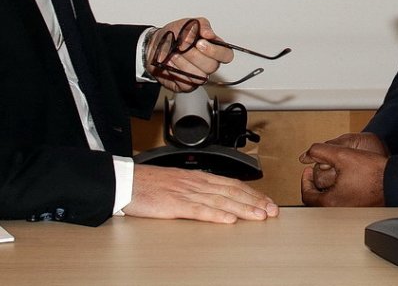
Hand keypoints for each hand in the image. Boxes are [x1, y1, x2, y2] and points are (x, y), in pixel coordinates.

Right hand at [124, 165, 278, 222]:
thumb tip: (216, 198)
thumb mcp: (178, 182)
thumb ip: (197, 189)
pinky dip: (216, 215)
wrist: (126, 181)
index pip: (232, 185)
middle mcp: (196, 183)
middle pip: (232, 192)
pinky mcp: (174, 204)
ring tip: (259, 216)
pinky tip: (229, 220)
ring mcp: (186, 193)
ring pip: (221, 201)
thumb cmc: (149, 184)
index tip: (267, 202)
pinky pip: (199, 210)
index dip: (252, 194)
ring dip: (243, 209)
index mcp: (198, 178)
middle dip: (254, 202)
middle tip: (272, 211)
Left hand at [145, 17, 233, 91]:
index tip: (199, 43)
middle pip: (212, 66)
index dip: (215, 51)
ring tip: (173, 54)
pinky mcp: (187, 85)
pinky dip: (175, 72)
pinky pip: (186, 83)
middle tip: (181, 47)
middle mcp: (208, 63)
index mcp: (213, 48)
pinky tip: (170, 64)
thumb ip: (201, 25)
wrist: (155, 45)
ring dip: (183, 64)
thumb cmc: (174, 35)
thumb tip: (209, 34)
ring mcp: (198, 75)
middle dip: (194, 55)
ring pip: (199, 76)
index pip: (226, 55)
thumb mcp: (188, 23)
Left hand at [299, 133, 387, 206]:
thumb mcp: (342, 155)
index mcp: (331, 202)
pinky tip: (344, 180)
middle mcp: (339, 211)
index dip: (305, 181)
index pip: (307, 196)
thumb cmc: (373, 172)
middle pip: (317, 200)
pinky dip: (337, 192)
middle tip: (315, 173)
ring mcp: (349, 211)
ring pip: (329, 201)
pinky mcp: (358, 209)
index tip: (307, 171)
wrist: (395, 180)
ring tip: (330, 174)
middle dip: (314, 184)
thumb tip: (307, 154)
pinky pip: (341, 202)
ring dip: (326, 188)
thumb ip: (320, 151)